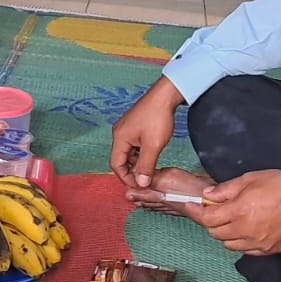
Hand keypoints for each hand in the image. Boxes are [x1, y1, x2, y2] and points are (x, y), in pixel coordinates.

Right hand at [110, 78, 183, 193]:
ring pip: (128, 153)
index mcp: (119, 138)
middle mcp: (119, 133)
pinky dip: (140, 154)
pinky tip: (151, 155)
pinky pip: (133, 145)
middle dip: (132, 171)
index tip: (139, 185)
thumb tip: (141, 183)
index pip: (116, 165)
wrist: (165, 96)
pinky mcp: (134, 126)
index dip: (126, 178)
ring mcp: (126, 129)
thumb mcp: (153, 146)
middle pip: (121, 159)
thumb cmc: (157, 116)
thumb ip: (146, 166)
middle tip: (145, 180)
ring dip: (137, 163)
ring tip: (150, 169)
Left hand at [197, 170, 280, 255]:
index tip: (190, 206)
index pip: (207, 218)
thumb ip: (227, 189)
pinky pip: (244, 250)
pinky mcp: (268, 250)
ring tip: (230, 219)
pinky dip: (239, 241)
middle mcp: (246, 231)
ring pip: (228, 244)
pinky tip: (245, 229)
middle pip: (214, 233)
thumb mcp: (252, 179)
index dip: (195, 212)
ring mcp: (257, 243)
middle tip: (212, 209)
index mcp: (239, 212)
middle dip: (209, 221)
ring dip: (223, 232)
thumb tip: (208, 196)